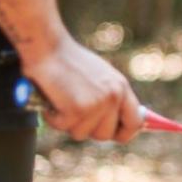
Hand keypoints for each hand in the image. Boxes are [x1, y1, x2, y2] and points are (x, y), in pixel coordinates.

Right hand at [23, 36, 142, 142]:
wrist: (46, 46)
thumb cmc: (68, 61)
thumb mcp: (99, 76)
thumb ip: (111, 97)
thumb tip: (117, 123)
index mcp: (121, 87)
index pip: (135, 122)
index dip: (123, 133)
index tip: (113, 134)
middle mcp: (113, 96)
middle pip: (105, 135)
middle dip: (87, 128)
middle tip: (73, 111)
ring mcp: (97, 104)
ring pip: (81, 134)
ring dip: (66, 122)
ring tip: (61, 99)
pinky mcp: (77, 109)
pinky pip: (63, 127)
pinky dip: (53, 118)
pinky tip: (51, 99)